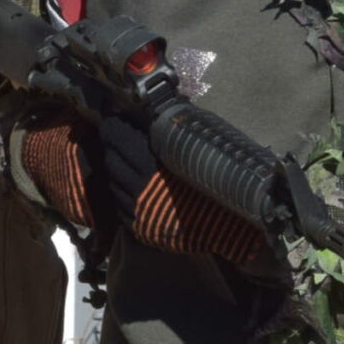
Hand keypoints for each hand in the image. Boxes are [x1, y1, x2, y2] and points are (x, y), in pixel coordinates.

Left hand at [27, 106, 268, 265]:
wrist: (232, 228)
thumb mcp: (199, 151)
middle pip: (112, 160)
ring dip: (114, 169)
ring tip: (121, 159)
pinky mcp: (140, 229)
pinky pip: (119, 206)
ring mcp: (138, 212)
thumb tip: (156, 113)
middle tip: (114, 136)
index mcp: (152, 166)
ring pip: (112, 183)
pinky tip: (127, 185)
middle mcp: (139, 189)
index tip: (114, 120)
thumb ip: (174, 134)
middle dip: (112, 146)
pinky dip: (120, 192)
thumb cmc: (220, 184)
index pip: (119, 139)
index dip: (114, 127)